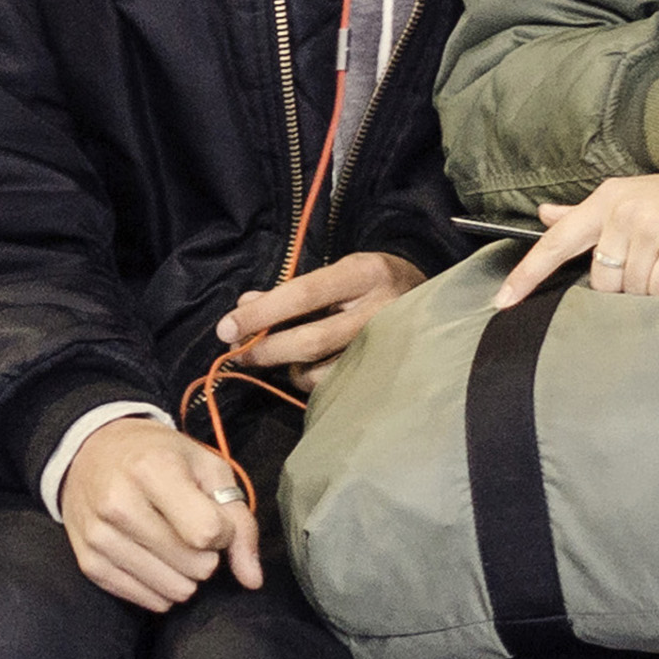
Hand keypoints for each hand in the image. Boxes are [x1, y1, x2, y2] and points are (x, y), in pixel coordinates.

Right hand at [59, 416, 260, 610]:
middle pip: (195, 566)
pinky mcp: (88, 563)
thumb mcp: (207, 469)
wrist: (91, 453)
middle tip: (189, 532)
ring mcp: (99, 536)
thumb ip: (239, 521)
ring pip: (174, 590)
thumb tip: (252, 579)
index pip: (208, 531)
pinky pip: (147, 600)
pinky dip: (160, 587)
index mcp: (151, 470)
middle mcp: (118, 504)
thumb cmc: (157, 457)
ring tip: (171, 546)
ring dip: (184, 575)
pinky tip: (153, 560)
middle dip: (205, 556)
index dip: (223, 532)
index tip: (213, 518)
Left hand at [213, 250, 424, 377]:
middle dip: (267, 350)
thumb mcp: (336, 272)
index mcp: (363, 274)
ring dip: (288, 368)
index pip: (303, 294)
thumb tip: (243, 308)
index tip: (227, 328)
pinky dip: (311, 380)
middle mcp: (379, 310)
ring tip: (279, 356)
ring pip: (322, 370)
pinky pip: (336, 386)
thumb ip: (290, 290)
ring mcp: (386, 347)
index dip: (261, 314)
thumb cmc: (371, 283)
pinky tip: (307, 367)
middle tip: (238, 354)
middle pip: (310, 340)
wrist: (432, 300)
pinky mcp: (386, 373)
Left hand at [497, 173, 658, 307]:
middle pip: (602, 279)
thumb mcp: (631, 201)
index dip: (527, 273)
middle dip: (626, 286)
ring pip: (633, 289)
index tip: (502, 301)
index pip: (557, 241)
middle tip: (656, 267)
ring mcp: (651, 223)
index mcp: (606, 199)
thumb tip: (545, 214)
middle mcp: (624, 208)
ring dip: (654, 288)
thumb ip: (585, 215)